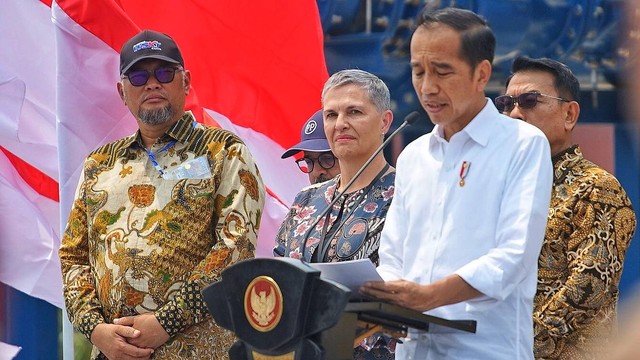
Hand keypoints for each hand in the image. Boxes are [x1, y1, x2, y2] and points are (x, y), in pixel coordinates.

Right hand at [90, 323, 153, 359]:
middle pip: (134, 359)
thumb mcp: (118, 327)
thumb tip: (139, 333)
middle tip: (150, 353)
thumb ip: (129, 330)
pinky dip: (132, 359)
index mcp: (120, 347)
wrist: (96, 335)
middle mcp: (117, 355)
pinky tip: (136, 356)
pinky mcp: (113, 359)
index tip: (151, 349)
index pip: (136, 352)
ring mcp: (115, 358)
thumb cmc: (108, 330)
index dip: (145, 352)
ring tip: (145, 355)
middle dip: (144, 357)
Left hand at [114, 313, 169, 348]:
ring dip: (136, 352)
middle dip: (129, 347)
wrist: (165, 323)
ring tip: (136, 349)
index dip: (123, 340)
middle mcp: (137, 344)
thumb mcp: (136, 318)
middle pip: (130, 348)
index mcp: (131, 337)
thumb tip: (115, 321)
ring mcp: (144, 347)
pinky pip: (145, 354)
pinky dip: (143, 353)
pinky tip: (143, 351)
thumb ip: (125, 320)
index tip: (123, 339)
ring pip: (137, 352)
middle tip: (129, 344)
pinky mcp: (151, 348)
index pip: (124, 342)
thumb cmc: (150, 320)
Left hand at [360, 275, 480, 311]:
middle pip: (382, 295)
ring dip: (372, 297)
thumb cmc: (416, 288)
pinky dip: (379, 302)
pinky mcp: (400, 309)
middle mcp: (400, 297)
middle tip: (361, 289)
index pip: (385, 286)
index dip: (374, 285)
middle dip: (370, 292)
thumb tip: (381, 283)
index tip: (366, 283)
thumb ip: (393, 284)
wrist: (429, 298)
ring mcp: (400, 304)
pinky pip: (387, 305)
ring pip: (383, 301)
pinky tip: (373, 300)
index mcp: (402, 287)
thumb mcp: (405, 282)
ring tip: (364, 294)